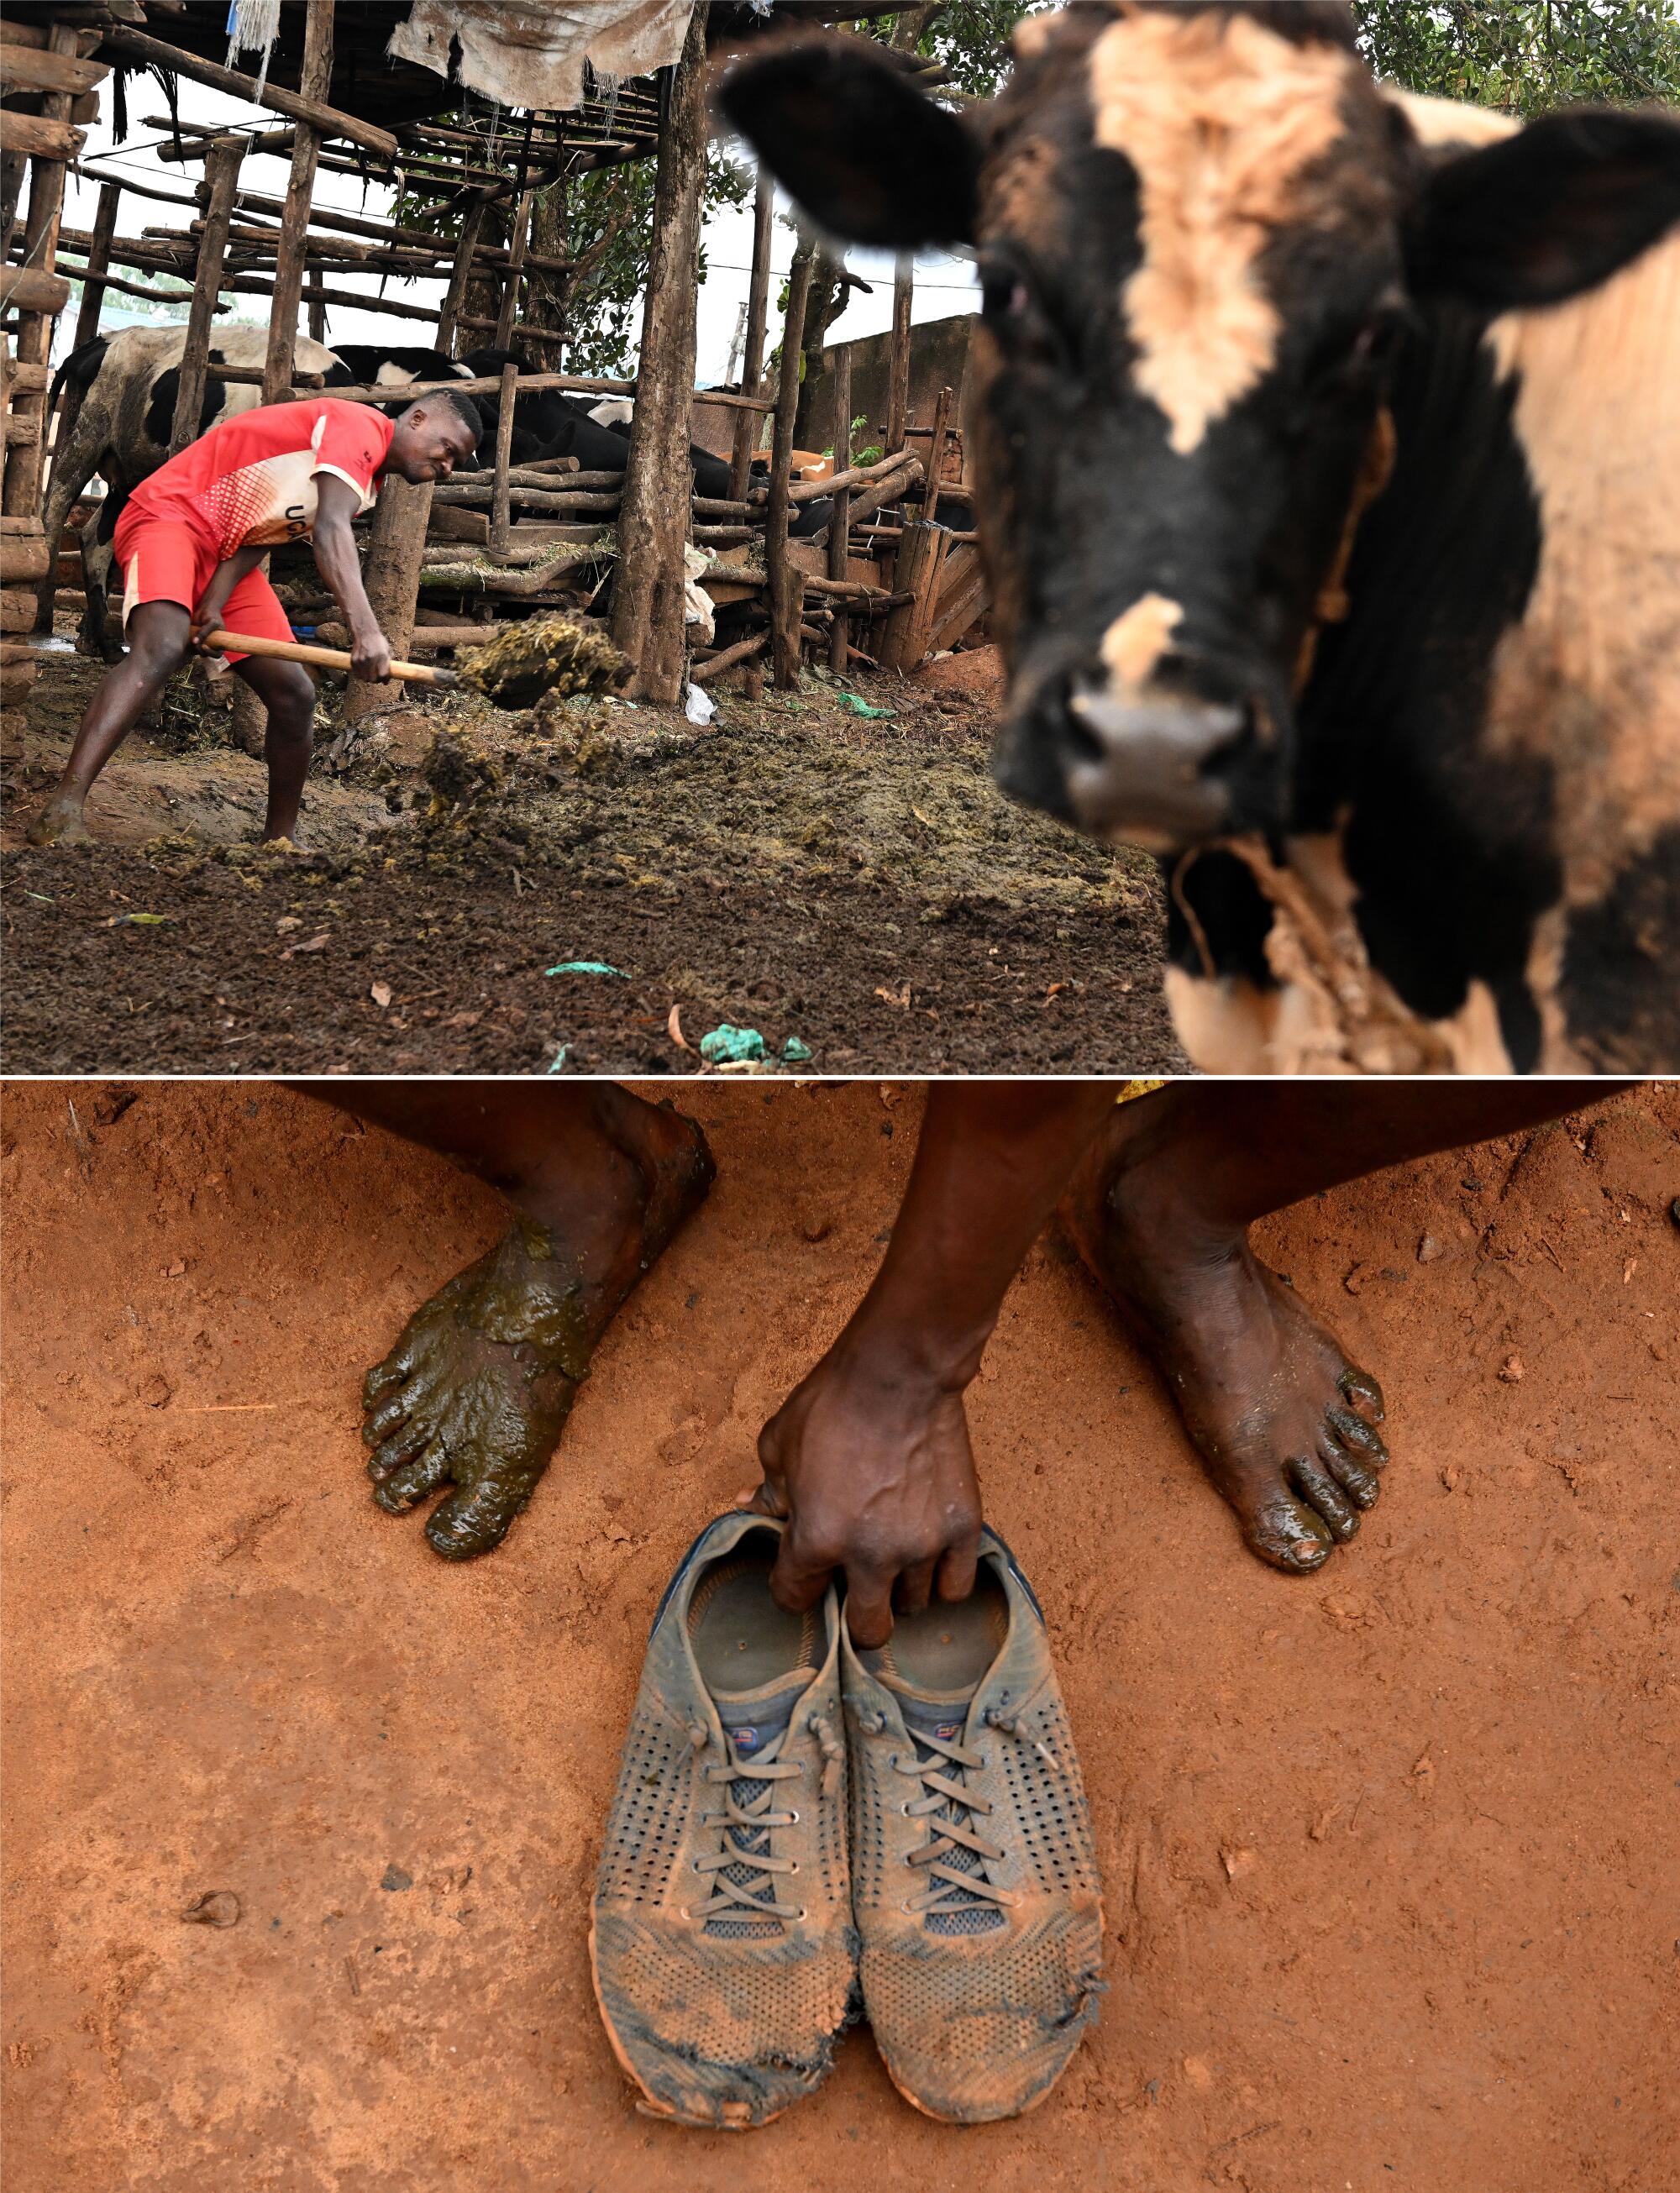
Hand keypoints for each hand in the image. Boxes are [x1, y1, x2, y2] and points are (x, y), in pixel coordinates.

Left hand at [189, 608, 225, 653]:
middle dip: (201, 650)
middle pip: (206, 654)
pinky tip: (187, 639)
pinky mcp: (195, 640)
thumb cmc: (212, 614)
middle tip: (196, 644)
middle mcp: (212, 644)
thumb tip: (195, 642)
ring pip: (198, 651)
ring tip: (192, 639)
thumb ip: (204, 632)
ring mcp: (203, 642)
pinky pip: (192, 646)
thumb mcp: (211, 622)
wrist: (205, 608)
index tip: (204, 646)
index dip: (211, 653)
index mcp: (220, 643)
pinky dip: (189, 645)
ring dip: (194, 648)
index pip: (217, 654)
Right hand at [351, 624, 392, 681]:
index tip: (385, 680)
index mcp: (382, 657)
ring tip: (371, 674)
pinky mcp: (354, 660)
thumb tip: (388, 677)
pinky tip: (364, 671)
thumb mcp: (388, 651)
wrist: (365, 633)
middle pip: (373, 679)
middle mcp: (371, 659)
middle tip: (378, 678)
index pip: (382, 675)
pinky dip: (361, 675)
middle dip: (376, 680)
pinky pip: (357, 674)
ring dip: (368, 678)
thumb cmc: (378, 642)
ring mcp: (361, 660)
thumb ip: (389, 664)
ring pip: (364, 678)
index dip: (384, 680)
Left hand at [750, 1330, 981, 1648]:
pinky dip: (943, 1580)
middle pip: (868, 1630)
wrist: (898, 1371)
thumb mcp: (779, 1444)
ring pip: (914, 1606)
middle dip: (857, 1619)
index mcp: (817, 1539)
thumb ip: (769, 1489)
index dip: (795, 1588)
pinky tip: (932, 1558)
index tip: (802, 1573)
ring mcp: (922, 1546)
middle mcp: (871, 1556)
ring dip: (901, 1590)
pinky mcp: (962, 1529)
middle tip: (857, 1590)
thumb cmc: (831, 1402)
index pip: (796, 1599)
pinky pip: (957, 1587)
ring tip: (896, 1558)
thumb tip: (750, 1507)